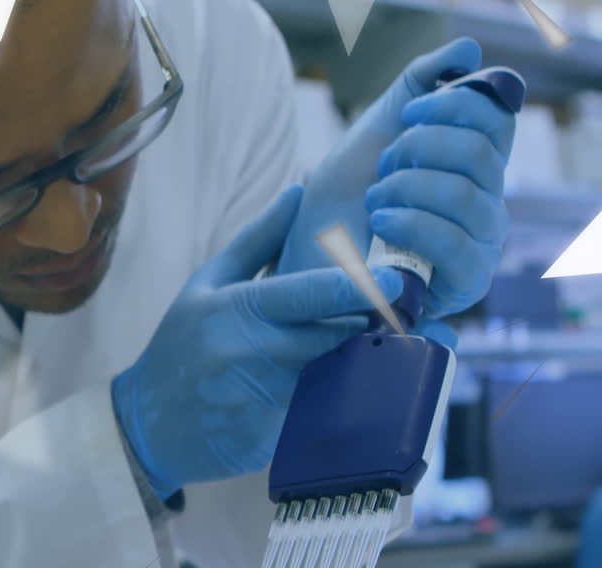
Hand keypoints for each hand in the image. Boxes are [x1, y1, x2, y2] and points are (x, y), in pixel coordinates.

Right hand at [113, 186, 404, 499]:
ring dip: (369, 363)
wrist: (146, 426)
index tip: (398, 281)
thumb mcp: (206, 285)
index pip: (309, 294)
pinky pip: (324, 413)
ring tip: (404, 351)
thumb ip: (257, 240)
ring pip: (335, 376)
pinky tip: (372, 392)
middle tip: (414, 315)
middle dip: (373, 326)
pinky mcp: (273, 436)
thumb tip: (300, 190)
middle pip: (333, 336)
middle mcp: (249, 352)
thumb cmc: (179, 347)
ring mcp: (261, 398)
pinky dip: (349, 399)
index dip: (358, 288)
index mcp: (236, 308)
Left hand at [277, 38, 513, 325]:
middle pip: (486, 156)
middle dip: (423, 150)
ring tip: (374, 200)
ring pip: (471, 196)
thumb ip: (416, 87)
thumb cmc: (336, 204)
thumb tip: (465, 51)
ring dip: (411, 187)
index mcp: (472, 168)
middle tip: (382, 166)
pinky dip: (416, 225)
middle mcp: (484, 206)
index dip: (456, 107)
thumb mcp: (373, 133)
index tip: (407, 115)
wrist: (300, 262)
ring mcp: (478, 246)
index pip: (497, 124)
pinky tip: (382, 221)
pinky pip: (462, 247)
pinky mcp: (464, 285)